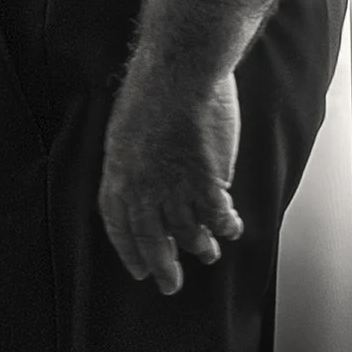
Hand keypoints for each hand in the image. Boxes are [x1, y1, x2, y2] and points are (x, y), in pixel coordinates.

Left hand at [98, 59, 243, 295]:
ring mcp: (175, 188)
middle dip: (162, 266)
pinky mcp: (207, 183)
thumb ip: (133, 157)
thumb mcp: (126, 123)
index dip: (129, 250)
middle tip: (170, 285)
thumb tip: (142, 177)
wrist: (180, 66)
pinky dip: (227, 226)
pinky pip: (219, 217)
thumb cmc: (153, 84)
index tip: (139, 269)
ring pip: (189, 233)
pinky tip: (233, 228)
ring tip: (207, 254)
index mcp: (118, 171)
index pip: (118, 224)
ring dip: (200, 247)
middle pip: (152, 240)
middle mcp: (144, 187)